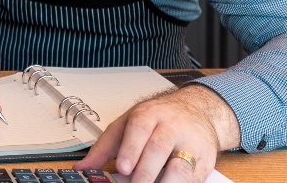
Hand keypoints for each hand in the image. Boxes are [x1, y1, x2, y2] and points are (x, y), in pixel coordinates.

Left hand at [75, 85, 239, 182]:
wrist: (198, 111)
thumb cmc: (159, 119)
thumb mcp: (127, 125)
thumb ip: (105, 147)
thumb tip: (83, 168)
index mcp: (149, 114)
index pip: (139, 128)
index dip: (131, 148)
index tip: (124, 167)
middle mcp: (171, 126)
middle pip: (159, 147)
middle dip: (145, 171)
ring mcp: (190, 143)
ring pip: (181, 165)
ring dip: (165, 182)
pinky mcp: (204, 160)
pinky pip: (193, 177)